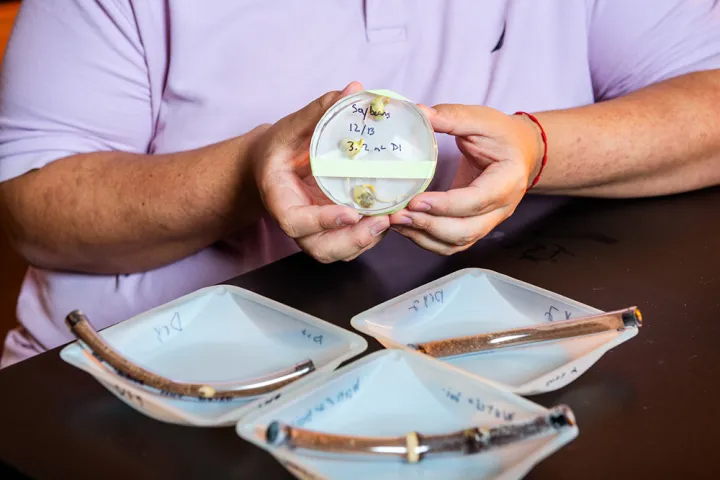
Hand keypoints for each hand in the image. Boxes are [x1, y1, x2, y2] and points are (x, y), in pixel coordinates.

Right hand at [252, 82, 389, 262]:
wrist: (273, 164)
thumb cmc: (280, 146)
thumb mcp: (293, 125)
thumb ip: (321, 111)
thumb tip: (355, 89)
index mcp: (279, 198)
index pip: (294, 222)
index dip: (322, 222)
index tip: (349, 214)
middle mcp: (297, 221)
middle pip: (320, 249)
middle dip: (352, 241)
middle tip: (381, 222)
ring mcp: (315, 230)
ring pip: (338, 252)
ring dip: (365, 241)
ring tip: (390, 220)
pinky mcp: (331, 230)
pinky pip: (350, 243)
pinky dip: (369, 237)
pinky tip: (389, 217)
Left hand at [389, 105, 543, 254]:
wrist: (520, 151)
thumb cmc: (502, 135)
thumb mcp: (481, 119)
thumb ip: (451, 116)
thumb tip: (418, 111)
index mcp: (507, 180)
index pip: (475, 201)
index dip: (444, 205)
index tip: (414, 201)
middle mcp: (502, 208)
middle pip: (465, 230)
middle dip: (428, 226)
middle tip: (397, 215)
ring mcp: (489, 221)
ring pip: (457, 243)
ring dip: (423, 237)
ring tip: (396, 222)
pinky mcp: (475, 227)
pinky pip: (451, 244)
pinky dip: (426, 240)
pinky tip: (406, 227)